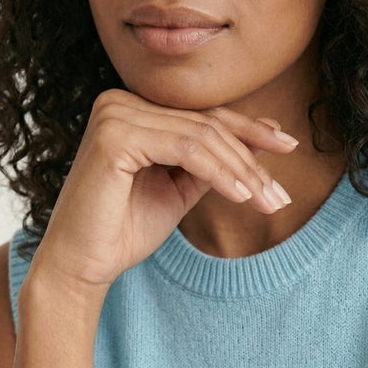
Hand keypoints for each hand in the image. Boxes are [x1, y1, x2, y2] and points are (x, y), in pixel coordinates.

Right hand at [30, 90, 298, 294]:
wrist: (80, 266)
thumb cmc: (123, 229)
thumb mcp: (179, 187)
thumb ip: (211, 161)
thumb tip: (264, 137)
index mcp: (131, 108)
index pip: (201, 115)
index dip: (249, 130)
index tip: (287, 146)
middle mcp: (119, 102)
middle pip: (206, 123)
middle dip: (252, 157)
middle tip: (281, 192)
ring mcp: (114, 114)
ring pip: (202, 136)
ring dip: (243, 170)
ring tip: (269, 200)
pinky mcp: (115, 136)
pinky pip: (187, 150)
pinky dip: (221, 173)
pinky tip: (242, 197)